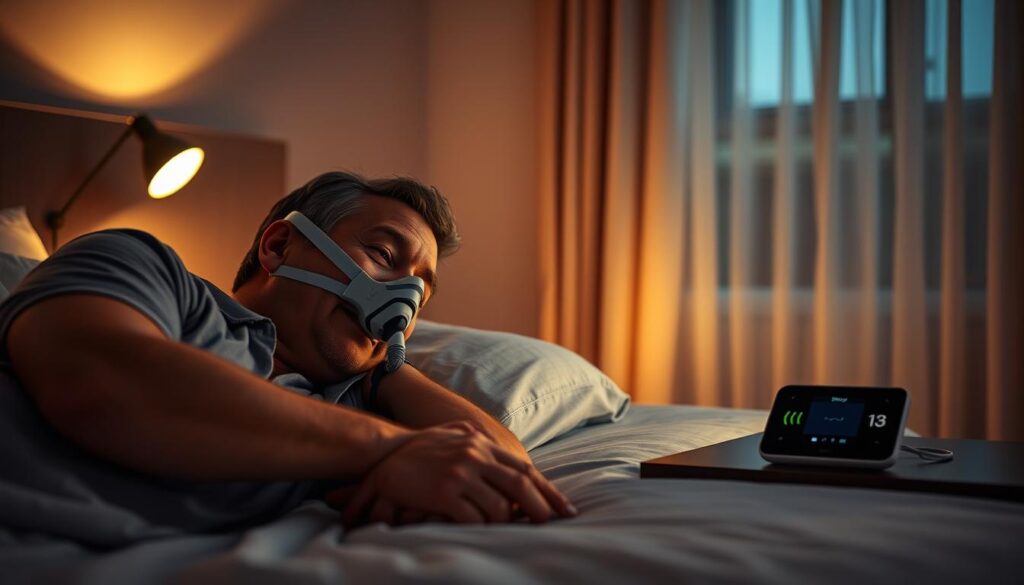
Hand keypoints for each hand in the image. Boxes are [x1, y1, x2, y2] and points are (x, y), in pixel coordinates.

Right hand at [333, 421, 575, 526]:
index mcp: (481, 444)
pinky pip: (474, 517)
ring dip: (507, 523)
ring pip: (499, 506)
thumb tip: (507, 453)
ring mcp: (460, 473)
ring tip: (508, 531)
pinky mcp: (444, 492)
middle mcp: (475, 456)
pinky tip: (483, 531)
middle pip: (520, 486)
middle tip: (551, 525)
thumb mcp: (455, 434)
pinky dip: (483, 528)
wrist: (384, 456)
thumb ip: (480, 440)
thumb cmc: (422, 449)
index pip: (524, 469)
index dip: (547, 490)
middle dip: (540, 508)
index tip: (564, 508)